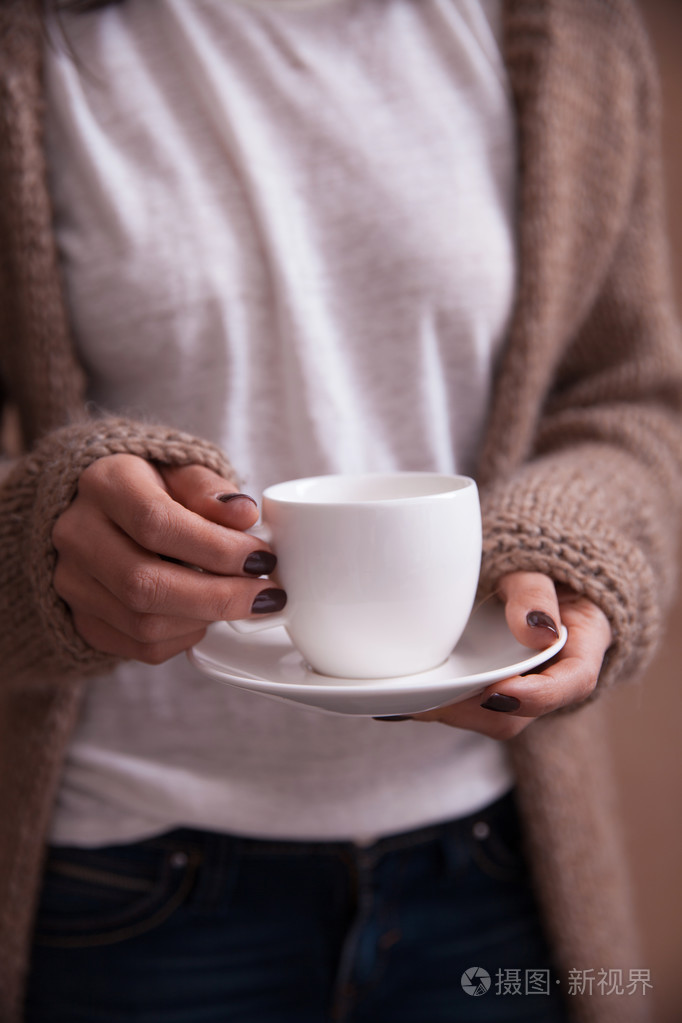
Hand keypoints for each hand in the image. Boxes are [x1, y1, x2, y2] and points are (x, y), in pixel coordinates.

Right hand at [52, 454, 285, 662]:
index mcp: (104, 484)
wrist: (105, 513)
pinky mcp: (82, 619)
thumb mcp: (182, 473)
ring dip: (205, 619)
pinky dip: (185, 637)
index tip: (262, 558)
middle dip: (218, 596)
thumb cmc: (153, 489)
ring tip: (239, 600)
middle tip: (267, 595)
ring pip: (143, 623)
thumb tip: (244, 515)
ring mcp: (72, 582)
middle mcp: (77, 534)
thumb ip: (211, 491)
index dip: (216, 548)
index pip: (156, 523)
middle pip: (145, 583)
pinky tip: (205, 615)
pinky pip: (140, 647)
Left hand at [390, 572, 612, 738]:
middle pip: (521, 712)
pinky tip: (398, 698)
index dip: (538, 696)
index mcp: (582, 646)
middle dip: (474, 710)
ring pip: (489, 716)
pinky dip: (436, 704)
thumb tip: (535, 629)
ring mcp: (519, 689)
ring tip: (405, 698)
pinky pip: (467, 707)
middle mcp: (552, 679)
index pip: (573, 682)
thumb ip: (535, 592)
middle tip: (428, 695)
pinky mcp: (489, 689)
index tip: (496, 693)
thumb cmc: (537, 566)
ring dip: (449, 711)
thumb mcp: (538, 566)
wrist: (529, 574)